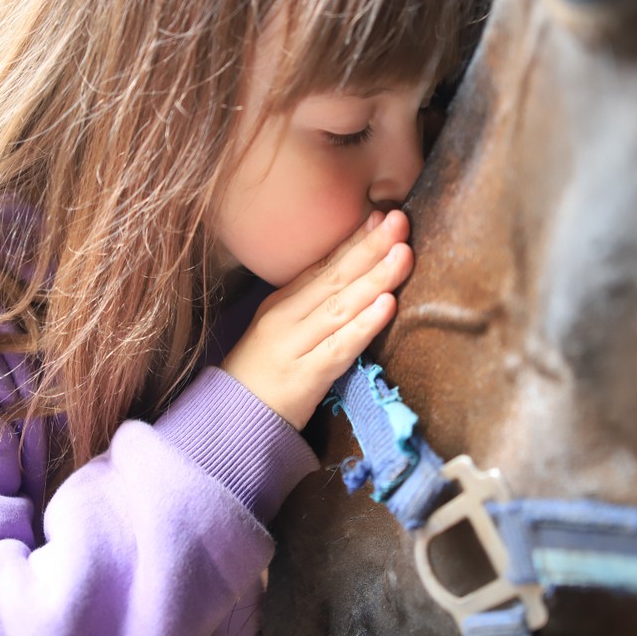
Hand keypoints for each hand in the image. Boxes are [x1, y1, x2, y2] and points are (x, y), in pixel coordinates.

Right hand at [221, 209, 412, 429]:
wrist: (233, 421)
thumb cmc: (263, 375)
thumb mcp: (281, 330)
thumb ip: (313, 305)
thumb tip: (357, 276)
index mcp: (281, 302)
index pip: (324, 265)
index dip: (355, 239)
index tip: (384, 214)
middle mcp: (286, 318)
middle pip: (334, 278)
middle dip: (370, 247)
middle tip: (400, 222)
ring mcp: (294, 346)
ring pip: (341, 307)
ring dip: (375, 278)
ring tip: (403, 254)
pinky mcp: (305, 378)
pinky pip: (340, 348)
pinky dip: (364, 325)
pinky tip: (387, 305)